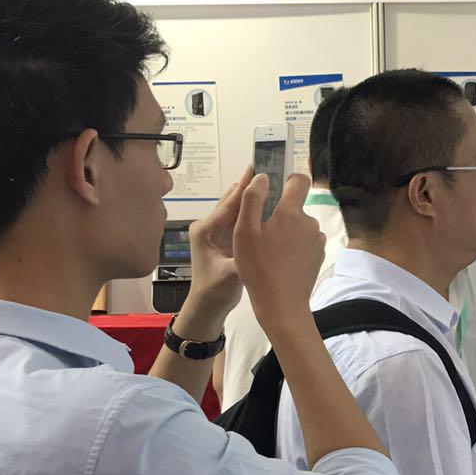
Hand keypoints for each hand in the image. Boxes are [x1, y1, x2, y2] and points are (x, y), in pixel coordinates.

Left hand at [182, 166, 253, 317]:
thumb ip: (245, 258)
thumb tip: (263, 243)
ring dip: (251, 196)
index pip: (228, 205)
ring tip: (270, 179)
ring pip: (236, 208)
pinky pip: (241, 219)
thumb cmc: (214, 291)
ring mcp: (217, 232)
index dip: (244, 187)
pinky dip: (252, 210)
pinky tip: (267, 203)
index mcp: (205, 230)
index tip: (258, 168)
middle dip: (248, 185)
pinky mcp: (226, 238)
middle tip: (268, 167)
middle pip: (231, 201)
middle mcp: (209, 226)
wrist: (208, 307)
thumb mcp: (230, 276)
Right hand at [233, 169, 322, 331]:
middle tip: (262, 234)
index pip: (300, 180)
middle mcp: (310, 223)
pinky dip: (295, 246)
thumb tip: (263, 177)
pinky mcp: (319, 255)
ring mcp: (317, 240)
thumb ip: (253, 199)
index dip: (287, 181)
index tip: (274, 192)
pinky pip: (306, 241)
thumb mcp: (244, 232)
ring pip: (300, 225)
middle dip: (280, 214)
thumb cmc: (258, 268)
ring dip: (288, 231)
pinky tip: (282, 261)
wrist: (282, 305)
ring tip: (271, 251)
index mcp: (291, 213)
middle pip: (296, 206)